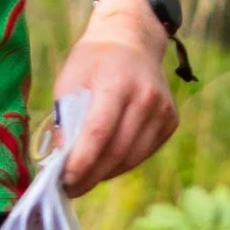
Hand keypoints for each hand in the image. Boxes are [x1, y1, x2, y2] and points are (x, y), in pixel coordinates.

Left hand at [54, 0, 179, 192]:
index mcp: (116, 83)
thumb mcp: (69, 82)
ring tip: (83, 180)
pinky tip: (104, 164)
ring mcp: (161, 110)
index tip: (63, 181)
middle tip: (69, 188)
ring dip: (105, 174)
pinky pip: (143, 152)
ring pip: (132, 157)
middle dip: (90, 175)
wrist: (133, 41)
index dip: (81, 161)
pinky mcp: (170, 121)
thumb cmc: (93, 62)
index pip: (98, 131)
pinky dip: (122, 164)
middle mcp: (144, 97)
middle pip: (116, 150)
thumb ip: (65, 120)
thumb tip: (59, 162)